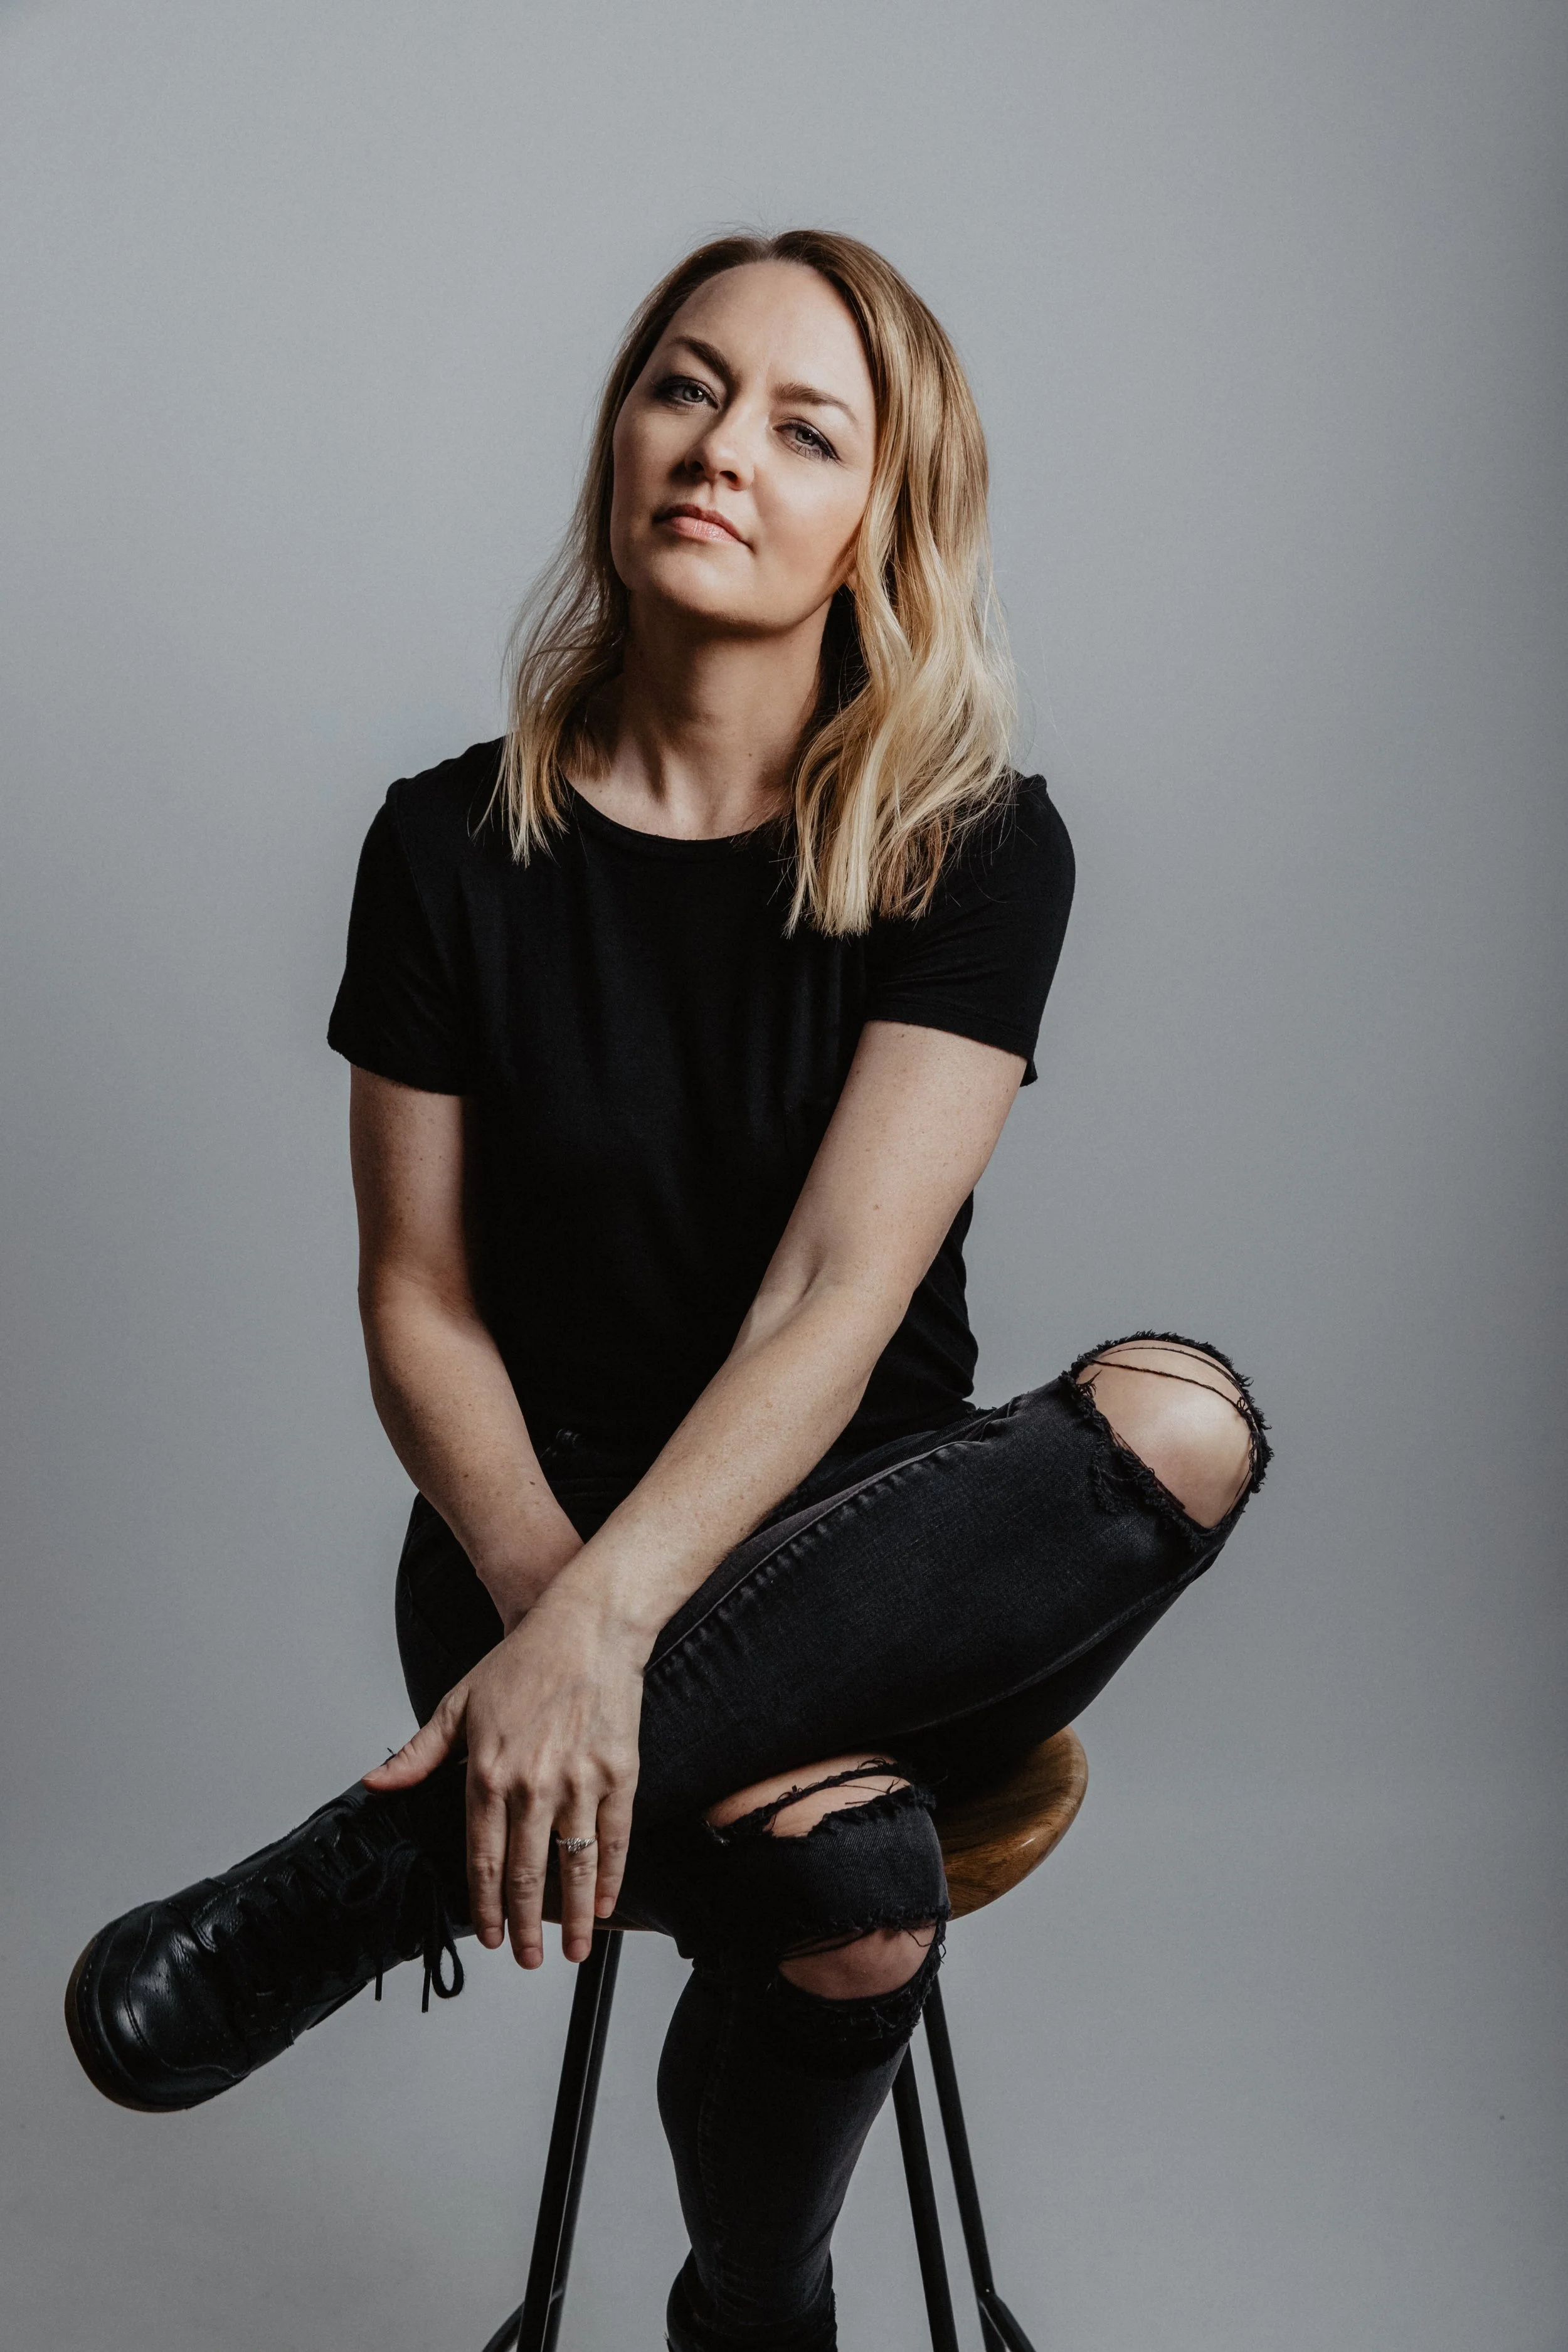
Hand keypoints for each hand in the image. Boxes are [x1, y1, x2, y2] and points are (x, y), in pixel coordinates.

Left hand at [365, 1579, 643, 1965]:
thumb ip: (419, 1753)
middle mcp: (532, 1784)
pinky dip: (611, 1876)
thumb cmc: (524, 1661)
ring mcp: (579, 1781)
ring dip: (573, 1916)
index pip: (481, 1858)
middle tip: (527, 1960)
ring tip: (572, 1951)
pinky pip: (614, 1837)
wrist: (587, 1627)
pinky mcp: (618, 1774)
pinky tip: (607, 1903)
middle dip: (524, 1926)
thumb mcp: (458, 1703)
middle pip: (526, 1873)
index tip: (487, 1937)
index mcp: (487, 1772)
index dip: (484, 1906)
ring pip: (574, 1865)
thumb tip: (377, 1782)